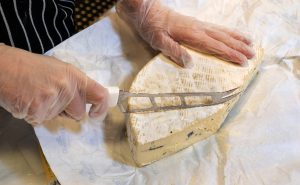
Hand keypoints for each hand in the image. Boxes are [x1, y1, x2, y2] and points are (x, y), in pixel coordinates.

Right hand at [0, 45, 107, 124]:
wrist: (3, 66)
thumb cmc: (30, 67)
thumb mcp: (59, 70)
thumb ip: (74, 84)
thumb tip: (87, 100)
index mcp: (74, 76)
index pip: (99, 95)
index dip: (102, 107)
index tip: (95, 113)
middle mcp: (67, 88)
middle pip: (78, 114)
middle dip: (68, 111)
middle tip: (52, 97)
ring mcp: (52, 100)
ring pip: (58, 118)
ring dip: (49, 112)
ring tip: (36, 95)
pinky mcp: (38, 111)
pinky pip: (42, 120)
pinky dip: (34, 114)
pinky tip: (27, 100)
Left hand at [117, 0, 254, 67]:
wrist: (148, 11)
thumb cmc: (152, 27)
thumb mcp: (158, 41)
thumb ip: (173, 50)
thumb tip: (190, 63)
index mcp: (191, 35)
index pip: (215, 46)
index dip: (229, 54)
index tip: (242, 61)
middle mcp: (198, 29)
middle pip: (223, 38)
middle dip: (238, 48)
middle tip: (253, 56)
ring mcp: (198, 25)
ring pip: (222, 32)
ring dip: (236, 39)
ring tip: (250, 44)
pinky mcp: (196, 24)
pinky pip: (216, 28)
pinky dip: (228, 32)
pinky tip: (232, 35)